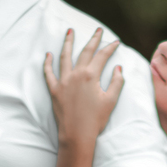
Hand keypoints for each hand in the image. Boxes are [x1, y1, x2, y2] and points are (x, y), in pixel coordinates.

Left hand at [44, 29, 124, 150]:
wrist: (76, 137)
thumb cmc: (95, 121)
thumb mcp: (111, 101)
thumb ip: (117, 82)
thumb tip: (118, 68)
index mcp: (90, 76)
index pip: (102, 56)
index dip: (110, 48)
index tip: (116, 42)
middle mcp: (76, 74)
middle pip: (85, 52)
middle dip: (93, 39)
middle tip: (98, 30)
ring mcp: (63, 81)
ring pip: (65, 57)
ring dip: (68, 43)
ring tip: (70, 31)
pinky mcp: (54, 91)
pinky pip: (48, 74)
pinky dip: (47, 63)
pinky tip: (47, 55)